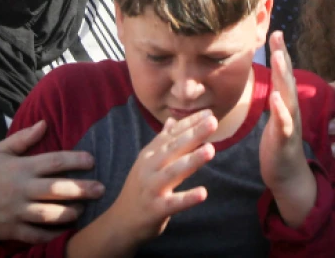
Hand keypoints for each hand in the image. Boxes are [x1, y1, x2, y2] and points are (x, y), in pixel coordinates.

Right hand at [0, 120, 103, 242]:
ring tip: (83, 210)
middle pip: (54, 189)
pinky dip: (52, 234)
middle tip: (101, 189)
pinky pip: (35, 235)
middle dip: (80, 189)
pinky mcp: (11, 230)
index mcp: (21, 168)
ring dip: (68, 213)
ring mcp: (15, 211)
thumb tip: (44, 123)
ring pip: (47, 214)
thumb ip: (23, 138)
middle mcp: (20, 189)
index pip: (52, 161)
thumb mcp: (1, 152)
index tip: (92, 160)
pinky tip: (67, 229)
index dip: (74, 160)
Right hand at [106, 110, 216, 244]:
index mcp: (150, 154)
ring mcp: (152, 188)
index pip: (172, 134)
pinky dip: (187, 198)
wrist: (121, 222)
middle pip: (173, 148)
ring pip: (173, 172)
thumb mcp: (148, 162)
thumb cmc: (141, 188)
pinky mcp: (156, 209)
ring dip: (191, 160)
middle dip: (193, 134)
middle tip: (213, 122)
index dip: (190, 123)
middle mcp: (149, 167)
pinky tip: (203, 193)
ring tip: (210, 150)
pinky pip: (173, 203)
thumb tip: (172, 120)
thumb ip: (161, 141)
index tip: (209, 113)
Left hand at [260, 31, 316, 226]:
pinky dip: (280, 110)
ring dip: (283, 76)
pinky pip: (284, 122)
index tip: (275, 32)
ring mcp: (290, 123)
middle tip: (278, 35)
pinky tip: (275, 97)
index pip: (284, 74)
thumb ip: (278, 99)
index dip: (281, 53)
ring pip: (288, 95)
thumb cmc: (281, 146)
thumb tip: (274, 83)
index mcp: (286, 104)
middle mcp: (291, 109)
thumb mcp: (277, 118)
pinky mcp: (285, 140)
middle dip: (283, 56)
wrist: (288, 177)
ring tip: (278, 57)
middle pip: (287, 78)